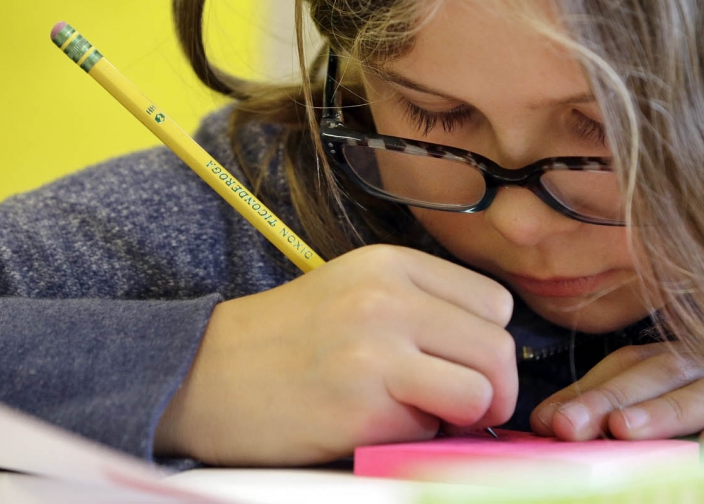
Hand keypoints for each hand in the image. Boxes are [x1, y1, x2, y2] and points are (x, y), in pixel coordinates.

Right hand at [155, 245, 516, 465]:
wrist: (204, 376)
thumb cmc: (287, 339)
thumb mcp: (357, 291)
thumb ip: (424, 308)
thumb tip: (493, 359)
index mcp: (392, 264)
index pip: (495, 303)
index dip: (489, 343)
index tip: (465, 365)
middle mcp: (388, 299)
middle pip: (500, 349)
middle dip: (494, 389)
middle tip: (463, 408)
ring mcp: (375, 351)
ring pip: (482, 392)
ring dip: (461, 416)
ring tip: (419, 414)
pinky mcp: (361, 407)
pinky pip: (431, 431)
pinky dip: (414, 439)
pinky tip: (373, 425)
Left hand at [529, 342, 703, 449]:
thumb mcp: (666, 403)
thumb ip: (608, 407)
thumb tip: (545, 421)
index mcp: (681, 357)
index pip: (628, 365)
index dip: (588, 391)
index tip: (551, 422)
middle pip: (660, 373)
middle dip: (614, 399)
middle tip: (574, 425)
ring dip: (667, 412)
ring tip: (627, 430)